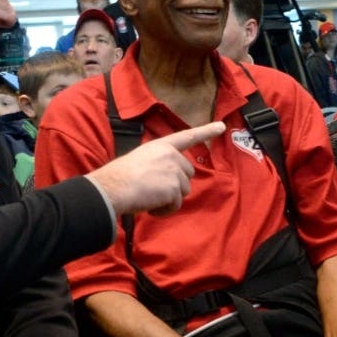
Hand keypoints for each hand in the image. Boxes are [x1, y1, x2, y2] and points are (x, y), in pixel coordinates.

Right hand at [89, 121, 224, 215]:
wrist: (114, 187)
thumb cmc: (120, 176)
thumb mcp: (141, 160)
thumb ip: (158, 164)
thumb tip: (164, 179)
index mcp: (162, 146)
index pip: (187, 136)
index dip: (206, 131)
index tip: (222, 126)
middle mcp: (172, 155)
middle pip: (187, 174)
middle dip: (175, 185)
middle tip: (154, 189)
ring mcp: (175, 171)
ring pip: (183, 191)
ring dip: (169, 199)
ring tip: (149, 197)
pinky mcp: (175, 188)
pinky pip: (176, 205)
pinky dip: (164, 210)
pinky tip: (151, 206)